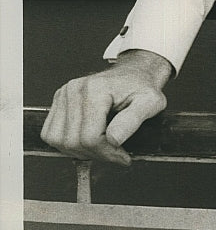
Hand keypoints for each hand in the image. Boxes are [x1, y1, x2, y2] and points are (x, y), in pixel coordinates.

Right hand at [41, 49, 172, 165]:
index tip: (123, 156)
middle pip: (73, 142)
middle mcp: (75, 89)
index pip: (90, 137)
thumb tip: (114, 139)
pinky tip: (87, 138)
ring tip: (101, 145)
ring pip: (58, 141)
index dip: (107, 153)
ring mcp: (64, 94)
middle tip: (114, 152)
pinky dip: (67, 143)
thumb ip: (133, 121)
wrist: (133, 74)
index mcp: (95, 89)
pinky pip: (51, 134)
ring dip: (80, 151)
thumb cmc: (141, 88)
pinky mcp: (58, 101)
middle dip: (96, 154)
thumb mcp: (149, 103)